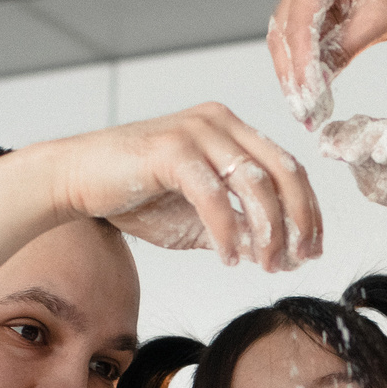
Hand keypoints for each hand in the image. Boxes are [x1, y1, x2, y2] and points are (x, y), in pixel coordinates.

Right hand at [40, 102, 321, 268]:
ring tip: (266, 265)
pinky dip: (228, 232)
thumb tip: (281, 257)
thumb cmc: (135, 196)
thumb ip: (238, 231)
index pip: (288, 168)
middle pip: (284, 171)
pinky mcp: (171, 150)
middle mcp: (220, 122)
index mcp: (232, 130)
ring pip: (254, 183)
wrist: (74, 180)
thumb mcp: (198, 220)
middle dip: (298, 221)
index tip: (312, 250)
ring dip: (268, 231)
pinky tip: (230, 259)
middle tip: (298, 260)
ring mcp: (196, 131)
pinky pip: (214, 196)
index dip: (308, 211)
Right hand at [266, 0, 386, 130]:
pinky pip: (298, 42)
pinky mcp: (305, 7)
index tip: (307, 98)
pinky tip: (313, 94)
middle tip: (304, 113)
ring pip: (286, 41)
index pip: (299, 23)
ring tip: (308, 110)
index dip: (301, 65)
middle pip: (284, 34)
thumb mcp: (378, 20)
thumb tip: (317, 84)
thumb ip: (343, 50)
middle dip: (293, 77)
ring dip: (295, 77)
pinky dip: (304, 69)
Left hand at [316, 116, 386, 220]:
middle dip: (344, 140)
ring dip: (362, 142)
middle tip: (336, 154)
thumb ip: (354, 166)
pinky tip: (380, 156)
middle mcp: (376, 130)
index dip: (330, 137)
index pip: (340, 129)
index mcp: (360, 140)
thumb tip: (331, 151)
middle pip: (356, 126)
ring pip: (375, 128)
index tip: (324, 152)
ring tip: (352, 158)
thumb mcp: (369, 181)